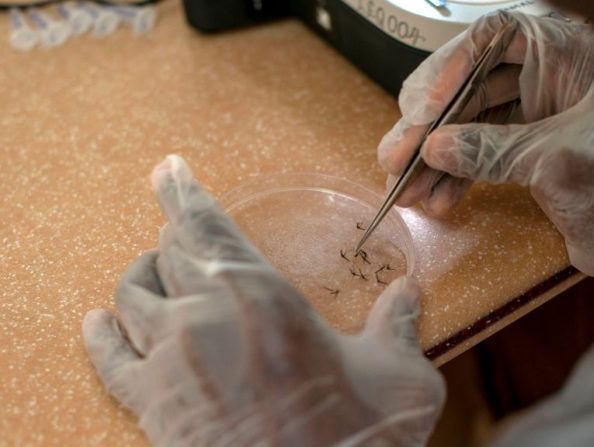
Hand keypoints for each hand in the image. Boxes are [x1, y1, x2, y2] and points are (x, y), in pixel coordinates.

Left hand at [83, 155, 444, 445]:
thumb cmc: (357, 437)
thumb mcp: (400, 377)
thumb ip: (397, 327)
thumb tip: (408, 294)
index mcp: (261, 296)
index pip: (206, 224)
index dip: (182, 190)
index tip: (168, 168)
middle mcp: (204, 317)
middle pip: (168, 255)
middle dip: (176, 237)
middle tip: (184, 231)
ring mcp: (170, 362)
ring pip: (132, 297)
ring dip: (140, 277)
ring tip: (150, 272)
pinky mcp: (152, 407)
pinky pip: (109, 359)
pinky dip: (100, 335)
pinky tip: (98, 322)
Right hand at [379, 11, 593, 309]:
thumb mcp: (558, 164)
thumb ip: (493, 150)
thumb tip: (436, 146)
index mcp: (576, 55)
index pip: (498, 36)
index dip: (452, 66)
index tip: (424, 109)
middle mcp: (556, 75)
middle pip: (473, 81)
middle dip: (431, 122)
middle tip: (396, 155)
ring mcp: (541, 111)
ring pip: (471, 120)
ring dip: (435, 155)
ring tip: (405, 188)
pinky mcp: (532, 146)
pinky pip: (480, 150)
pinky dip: (456, 174)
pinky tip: (436, 199)